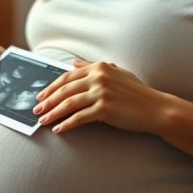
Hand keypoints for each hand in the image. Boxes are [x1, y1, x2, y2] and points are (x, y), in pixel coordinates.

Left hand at [33, 60, 171, 133]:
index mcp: (100, 67)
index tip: (41, 96)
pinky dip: (66, 124)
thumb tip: (74, 64)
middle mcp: (99, 77)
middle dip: (48, 101)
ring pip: (69, 103)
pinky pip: (79, 118)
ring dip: (53, 113)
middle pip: (65, 90)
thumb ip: (94, 67)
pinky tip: (59, 129)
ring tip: (43, 121)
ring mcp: (101, 93)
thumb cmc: (137, 92)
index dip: (51, 87)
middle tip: (37, 111)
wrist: (155, 108)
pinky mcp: (105, 109)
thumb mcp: (117, 73)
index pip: (68, 76)